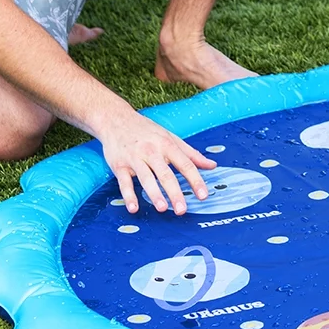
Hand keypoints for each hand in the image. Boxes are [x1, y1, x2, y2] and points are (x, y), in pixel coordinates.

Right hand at [100, 113, 217, 214]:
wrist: (116, 119)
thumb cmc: (147, 130)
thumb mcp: (171, 137)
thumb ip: (191, 154)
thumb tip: (212, 165)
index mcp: (167, 145)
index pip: (185, 164)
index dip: (195, 180)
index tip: (202, 195)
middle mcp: (152, 151)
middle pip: (165, 174)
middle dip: (175, 192)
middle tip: (182, 209)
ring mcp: (135, 158)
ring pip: (146, 178)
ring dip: (154, 193)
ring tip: (162, 208)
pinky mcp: (119, 165)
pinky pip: (124, 182)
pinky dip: (128, 195)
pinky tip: (134, 208)